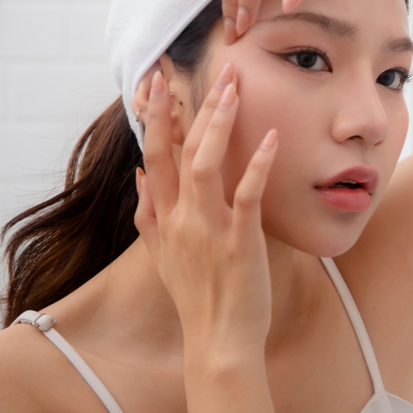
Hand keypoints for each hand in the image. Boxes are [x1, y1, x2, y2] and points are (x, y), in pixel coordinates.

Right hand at [134, 62, 277, 358]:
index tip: (158, 82)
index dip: (156, 118)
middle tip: (212, 70)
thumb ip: (150, 214)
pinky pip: (247, 196)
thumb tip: (141, 175)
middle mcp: (183, 218)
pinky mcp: (240, 242)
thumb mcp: (162, 257)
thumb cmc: (197, 298)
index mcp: (166, 218)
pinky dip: (257, 166)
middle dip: (193, 107)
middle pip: (181, 151)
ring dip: (219, 124)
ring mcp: (210, 229)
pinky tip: (270, 139)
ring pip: (206, 165)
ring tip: (234, 89)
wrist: (219, 342)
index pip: (155, 156)